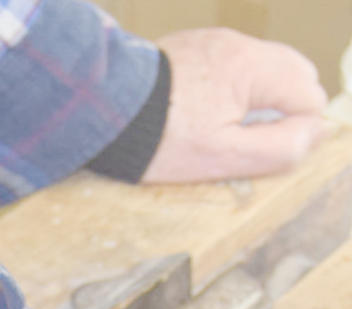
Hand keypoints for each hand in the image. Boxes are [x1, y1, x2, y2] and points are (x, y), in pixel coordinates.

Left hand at [143, 28, 327, 182]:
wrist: (100, 118)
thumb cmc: (159, 141)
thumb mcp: (223, 157)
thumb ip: (279, 147)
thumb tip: (315, 132)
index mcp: (251, 67)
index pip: (307, 94)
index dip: (295, 129)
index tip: (263, 150)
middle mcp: (235, 45)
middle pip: (289, 74)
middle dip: (280, 109)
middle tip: (246, 142)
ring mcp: (210, 43)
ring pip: (259, 69)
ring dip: (254, 99)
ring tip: (220, 130)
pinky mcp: (188, 49)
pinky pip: (226, 67)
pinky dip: (226, 90)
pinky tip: (198, 114)